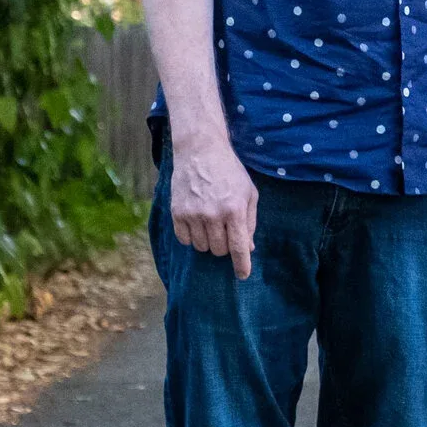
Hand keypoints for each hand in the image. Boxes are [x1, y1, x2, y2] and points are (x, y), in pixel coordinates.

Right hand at [169, 137, 259, 279]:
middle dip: (225, 247)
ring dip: (208, 241)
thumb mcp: (248, 192)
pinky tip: (196, 223)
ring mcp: (193, 214)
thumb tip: (249, 248)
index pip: (238, 247)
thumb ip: (250, 221)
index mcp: (234, 209)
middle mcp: (213, 214)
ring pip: (202, 247)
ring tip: (211, 223)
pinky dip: (191, 237)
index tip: (242, 275)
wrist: (200, 151)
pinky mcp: (177, 213)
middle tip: (225, 230)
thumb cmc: (229, 172)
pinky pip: (184, 240)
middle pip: (219, 251)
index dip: (241, 265)